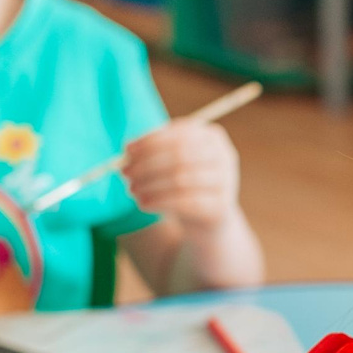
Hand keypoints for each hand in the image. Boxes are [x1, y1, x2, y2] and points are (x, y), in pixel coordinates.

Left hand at [123, 120, 243, 234]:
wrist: (209, 219)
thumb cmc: (186, 184)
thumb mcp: (174, 163)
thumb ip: (154, 153)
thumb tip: (128, 151)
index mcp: (212, 137)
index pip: (179, 134)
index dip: (151, 141)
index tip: (127, 151)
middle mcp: (224, 156)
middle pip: (180, 156)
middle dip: (147, 164)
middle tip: (125, 172)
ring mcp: (226, 182)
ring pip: (180, 180)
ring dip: (150, 185)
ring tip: (132, 190)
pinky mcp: (221, 207)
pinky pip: (185, 203)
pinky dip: (159, 202)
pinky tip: (143, 204)